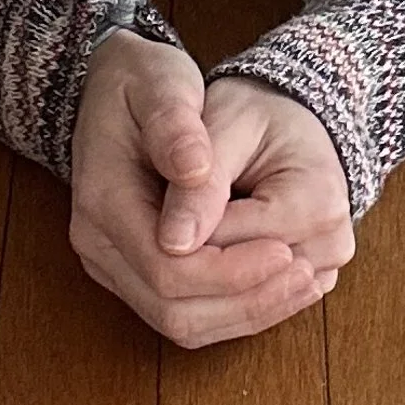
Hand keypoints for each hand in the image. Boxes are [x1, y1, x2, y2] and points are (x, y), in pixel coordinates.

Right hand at [69, 35, 353, 349]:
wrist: (112, 88)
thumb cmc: (142, 82)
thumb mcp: (163, 85)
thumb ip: (176, 129)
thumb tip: (195, 171)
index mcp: (103, 202)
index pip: (168, 268)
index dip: (232, 270)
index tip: (287, 248)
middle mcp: (99, 246)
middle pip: (173, 309)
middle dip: (245, 299)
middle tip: (304, 272)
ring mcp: (113, 265)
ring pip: (180, 322)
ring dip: (246, 312)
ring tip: (303, 283)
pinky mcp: (135, 273)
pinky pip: (185, 313)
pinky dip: (235, 309)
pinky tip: (279, 286)